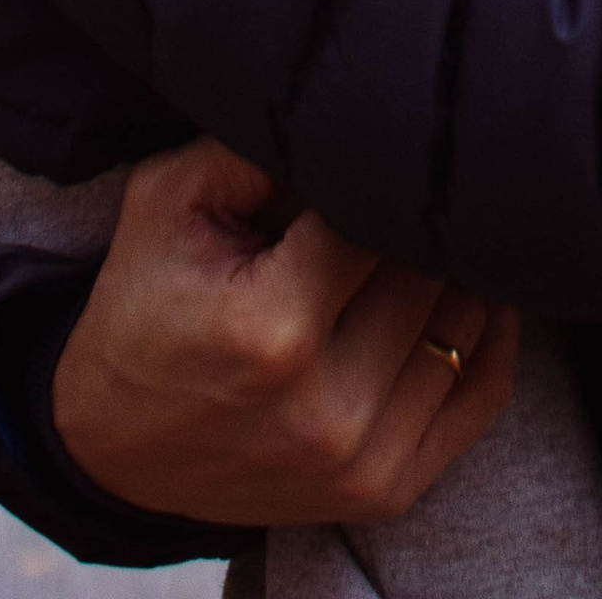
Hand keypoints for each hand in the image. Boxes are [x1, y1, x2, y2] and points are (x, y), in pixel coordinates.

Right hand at [51, 139, 518, 527]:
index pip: (378, 215)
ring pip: (466, 323)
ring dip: (457, 266)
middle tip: (411, 170)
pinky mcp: (386, 492)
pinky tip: (472, 284)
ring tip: (433, 221)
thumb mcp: (168, 202)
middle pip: (430, 270)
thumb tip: (349, 108)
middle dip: (417, 214)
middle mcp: (328, 407)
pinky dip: (489, 332)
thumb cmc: (145, 305)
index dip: (378, 168)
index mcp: (273, 329)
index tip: (375, 138)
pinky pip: (481, 394)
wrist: (112, 449)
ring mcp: (363, 461)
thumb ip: (255, 145)